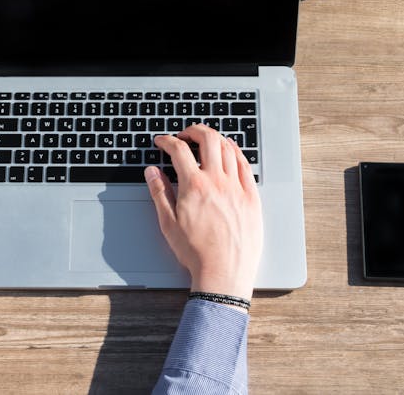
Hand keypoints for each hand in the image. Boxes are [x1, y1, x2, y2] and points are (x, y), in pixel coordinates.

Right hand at [144, 124, 262, 300]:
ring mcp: (237, 187)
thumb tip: (152, 172)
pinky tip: (230, 151)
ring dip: (215, 138)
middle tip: (185, 134)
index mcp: (194, 186)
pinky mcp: (252, 197)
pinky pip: (245, 165)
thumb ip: (159, 192)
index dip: (167, 140)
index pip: (179, 150)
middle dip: (193, 130)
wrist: (223, 273)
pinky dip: (236, 152)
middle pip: (208, 139)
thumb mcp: (168, 223)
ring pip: (228, 148)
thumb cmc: (196, 252)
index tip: (162, 141)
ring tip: (206, 141)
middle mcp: (217, 181)